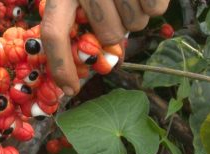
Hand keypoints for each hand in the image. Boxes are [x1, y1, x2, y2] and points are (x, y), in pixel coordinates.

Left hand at [41, 0, 168, 95]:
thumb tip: (93, 61)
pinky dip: (153, 4)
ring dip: (134, 16)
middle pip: (107, 34)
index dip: (61, 66)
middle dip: (114, 32)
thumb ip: (75, 19)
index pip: (54, 34)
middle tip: (114, 12)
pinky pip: (156, 10)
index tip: (71, 89)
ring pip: (134, 24)